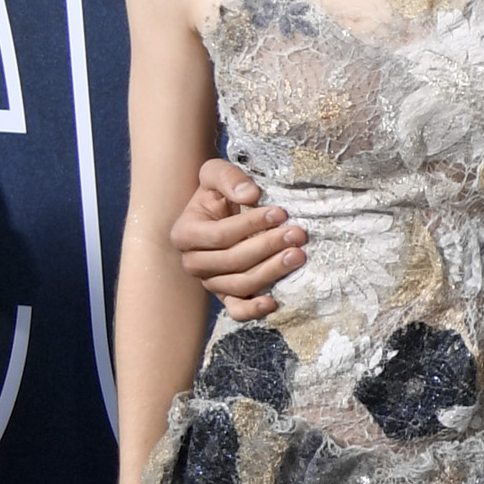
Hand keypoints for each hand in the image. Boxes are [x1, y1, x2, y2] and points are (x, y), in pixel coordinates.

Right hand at [174, 158, 303, 318]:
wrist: (221, 210)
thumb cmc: (219, 192)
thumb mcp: (216, 173)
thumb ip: (228, 177)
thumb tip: (250, 195)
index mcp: (185, 234)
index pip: (220, 235)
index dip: (251, 225)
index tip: (280, 212)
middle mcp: (193, 262)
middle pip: (232, 261)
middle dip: (268, 247)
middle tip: (298, 234)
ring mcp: (210, 281)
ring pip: (239, 284)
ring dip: (271, 272)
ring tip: (298, 255)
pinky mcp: (226, 295)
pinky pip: (236, 310)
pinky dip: (252, 310)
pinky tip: (274, 302)